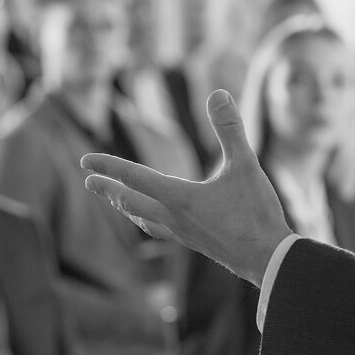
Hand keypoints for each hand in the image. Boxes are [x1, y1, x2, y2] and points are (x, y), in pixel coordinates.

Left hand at [81, 90, 292, 286]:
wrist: (268, 260)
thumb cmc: (256, 214)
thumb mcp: (246, 166)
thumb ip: (231, 129)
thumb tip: (218, 94)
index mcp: (179, 198)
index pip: (135, 177)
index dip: (109, 166)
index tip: (86, 161)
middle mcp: (173, 218)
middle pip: (131, 202)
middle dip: (108, 190)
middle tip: (89, 181)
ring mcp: (182, 235)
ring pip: (143, 220)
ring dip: (125, 207)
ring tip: (116, 201)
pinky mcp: (194, 244)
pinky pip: (160, 231)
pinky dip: (147, 222)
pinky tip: (155, 223)